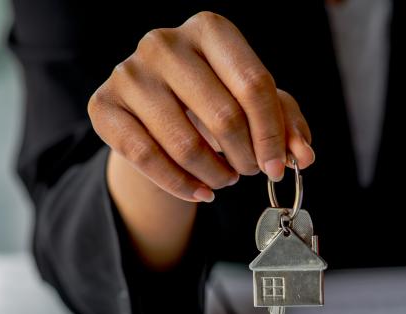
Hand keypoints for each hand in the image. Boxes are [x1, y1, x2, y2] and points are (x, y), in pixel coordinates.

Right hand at [88, 11, 313, 202]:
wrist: (158, 109)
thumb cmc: (217, 99)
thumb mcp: (258, 104)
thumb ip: (287, 125)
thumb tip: (303, 156)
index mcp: (210, 29)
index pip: (254, 85)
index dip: (272, 135)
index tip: (277, 167)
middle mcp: (164, 42)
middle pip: (224, 116)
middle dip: (246, 158)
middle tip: (250, 171)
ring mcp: (129, 72)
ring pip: (185, 144)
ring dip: (216, 176)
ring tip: (226, 179)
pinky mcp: (103, 106)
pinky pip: (147, 159)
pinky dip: (182, 186)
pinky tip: (200, 192)